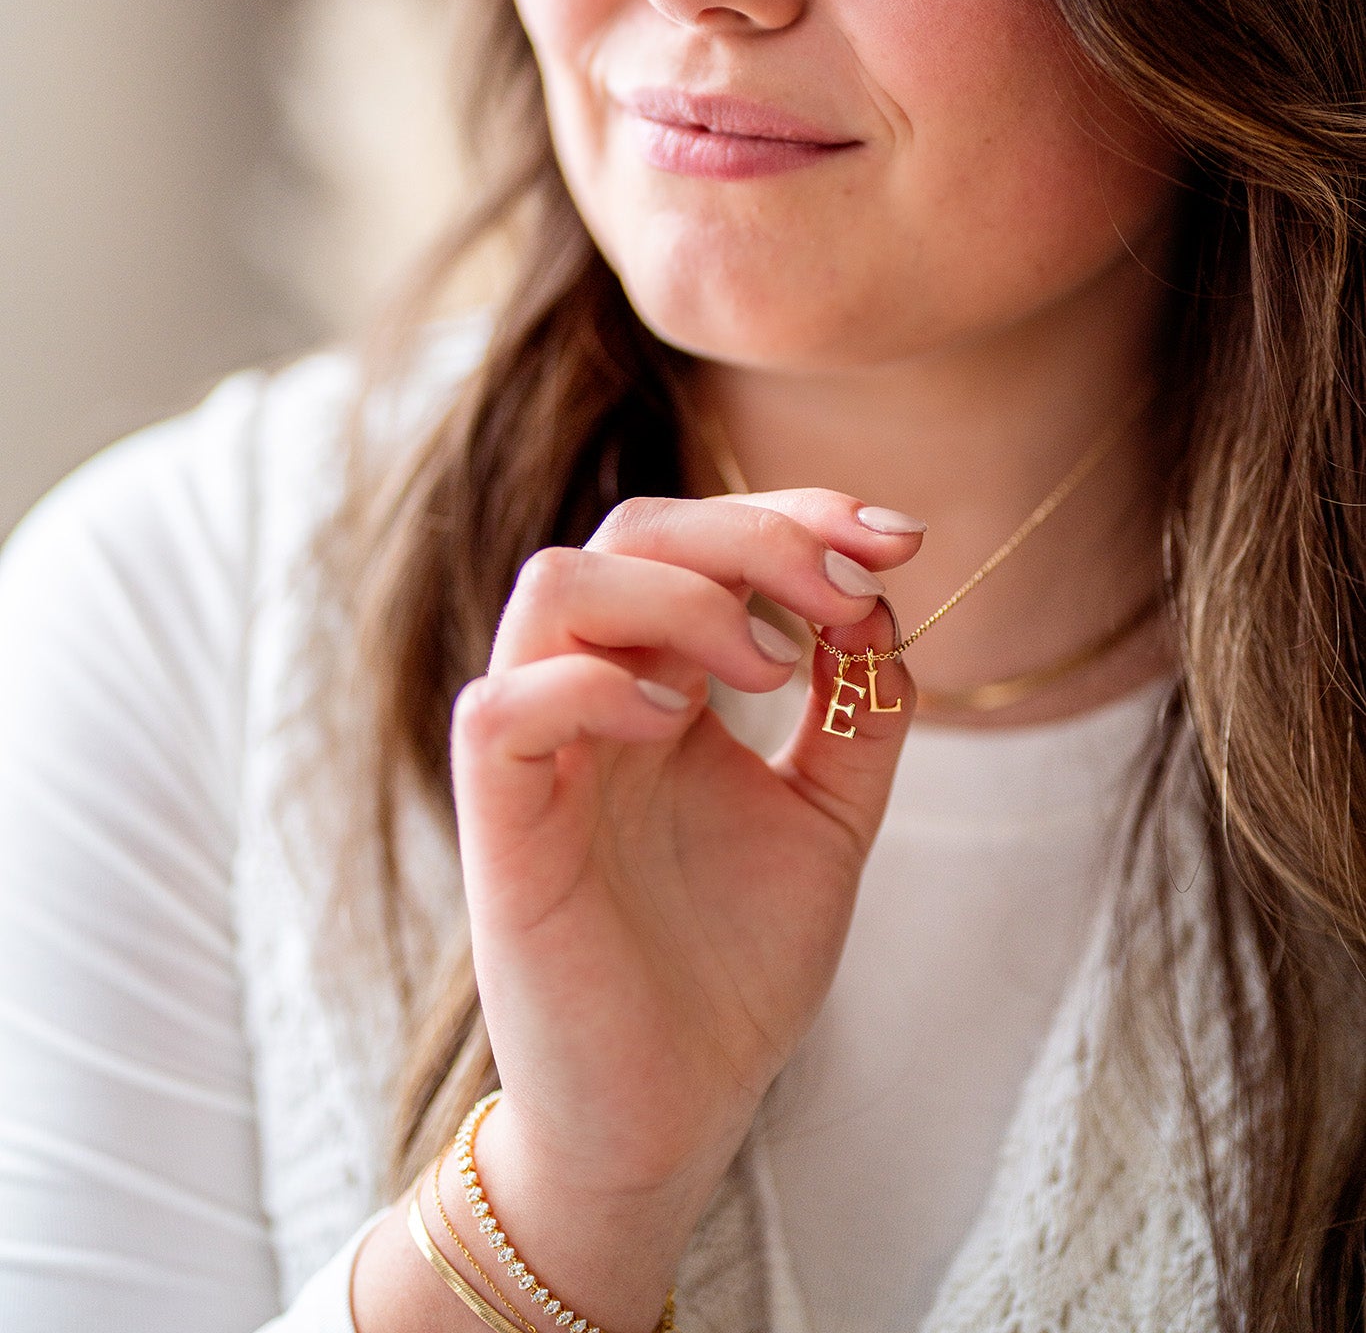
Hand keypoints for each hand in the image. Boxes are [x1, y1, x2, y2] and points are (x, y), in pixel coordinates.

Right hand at [450, 491, 921, 1326]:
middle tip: (846, 595)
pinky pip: (504, 709)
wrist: (672, 1119)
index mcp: (662, 683)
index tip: (899, 543)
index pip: (701, 539)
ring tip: (768, 668)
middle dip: (754, 534)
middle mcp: (594, 696)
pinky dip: (591, 686)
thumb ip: (861, 713)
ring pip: (555, 586)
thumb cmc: (732, 970)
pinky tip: (676, 722)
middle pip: (632, 532)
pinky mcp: (502, 829)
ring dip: (680, 596)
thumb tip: (881, 602)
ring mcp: (543, 754)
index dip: (797, 513)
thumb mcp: (829, 820)